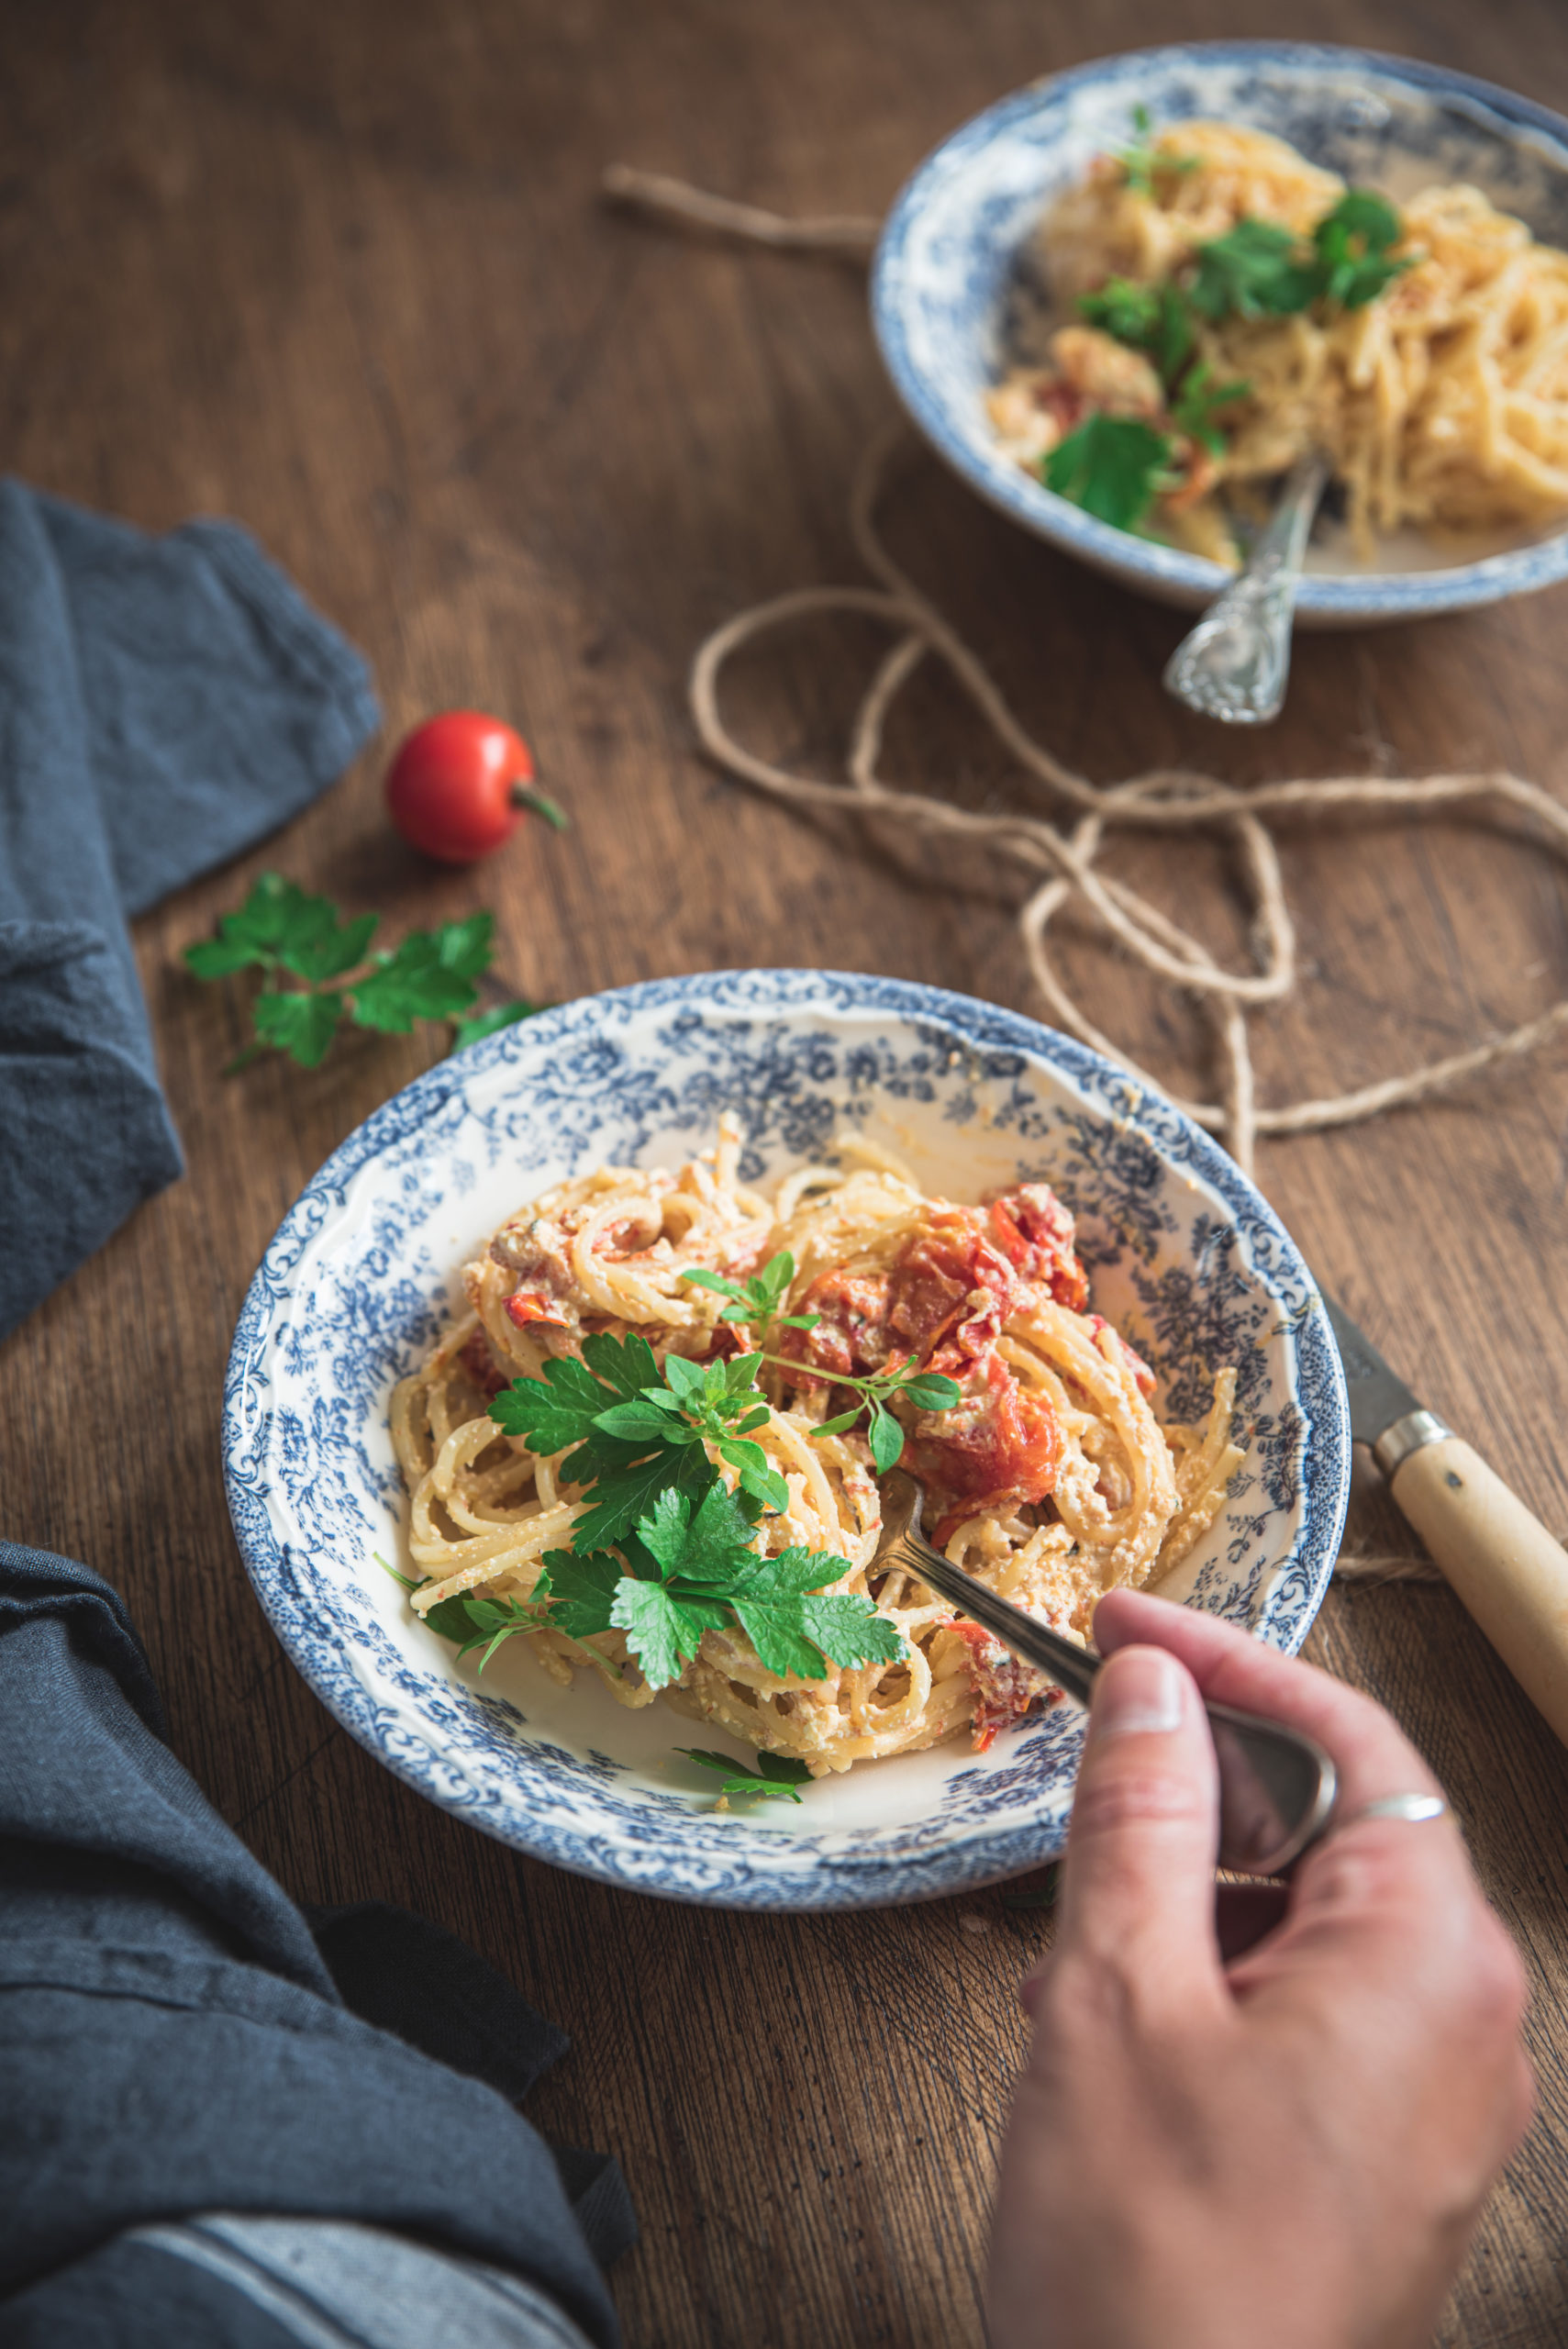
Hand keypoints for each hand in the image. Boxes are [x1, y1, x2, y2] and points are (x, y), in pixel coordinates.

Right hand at [986, 1589, 1531, 2348]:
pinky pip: (1310, 2003)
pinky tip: (1116, 2012)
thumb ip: (1137, 1816)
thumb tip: (1153, 1686)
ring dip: (1192, 1886)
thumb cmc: (1157, 2275)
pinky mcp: (1387, 2154)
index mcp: (1426, 1958)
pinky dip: (1213, 1971)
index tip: (1121, 1623)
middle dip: (1201, 1783)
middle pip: (1337, 1820)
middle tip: (1086, 1758)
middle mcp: (1460, 2019)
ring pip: (1312, 1913)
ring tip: (1076, 1930)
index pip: (1346, 1735)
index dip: (1224, 1660)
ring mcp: (1431, 2096)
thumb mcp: (1115, 1999)